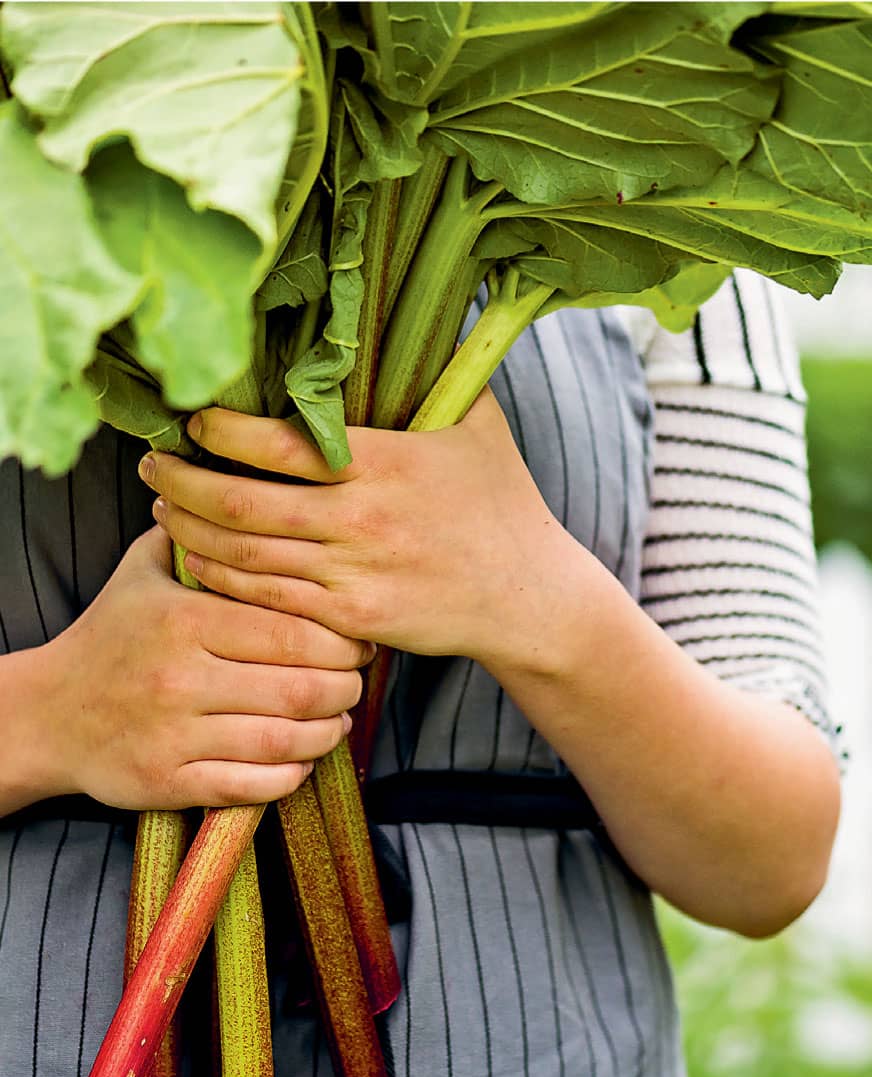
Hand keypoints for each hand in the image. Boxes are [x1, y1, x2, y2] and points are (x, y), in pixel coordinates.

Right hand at [23, 528, 369, 810]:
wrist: (48, 712)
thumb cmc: (111, 635)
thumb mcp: (143, 572)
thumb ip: (200, 536)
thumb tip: (260, 497)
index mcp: (185, 619)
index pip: (293, 630)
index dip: (342, 641)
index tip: (359, 642)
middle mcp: (180, 678)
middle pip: (300, 688)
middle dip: (346, 688)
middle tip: (356, 682)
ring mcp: (174, 735)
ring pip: (283, 741)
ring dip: (327, 732)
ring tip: (338, 719)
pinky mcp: (168, 782)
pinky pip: (253, 787)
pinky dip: (292, 774)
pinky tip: (302, 757)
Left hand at [140, 389, 577, 670]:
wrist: (529, 595)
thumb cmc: (502, 502)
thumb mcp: (480, 422)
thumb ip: (444, 367)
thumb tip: (428, 306)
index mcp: (385, 461)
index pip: (278, 443)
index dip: (218, 432)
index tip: (190, 422)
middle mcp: (363, 518)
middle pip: (242, 504)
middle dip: (181, 483)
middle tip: (150, 465)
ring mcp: (355, 574)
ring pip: (246, 555)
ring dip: (191, 532)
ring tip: (162, 510)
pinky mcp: (355, 618)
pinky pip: (271, 599)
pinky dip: (225, 581)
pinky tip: (201, 562)